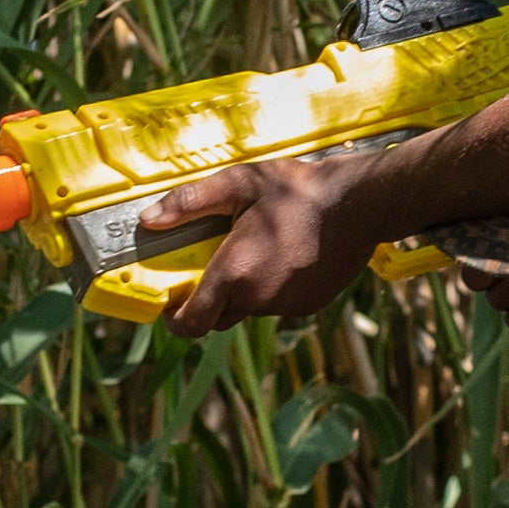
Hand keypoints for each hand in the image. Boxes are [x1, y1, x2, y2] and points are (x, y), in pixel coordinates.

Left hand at [150, 157, 375, 332]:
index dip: (175, 319)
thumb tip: (148, 219)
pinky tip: (285, 256)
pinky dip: (273, 288)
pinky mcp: (309, 306)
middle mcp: (258, 299)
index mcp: (234, 275)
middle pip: (219, 318)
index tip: (171, 305)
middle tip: (213, 267)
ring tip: (257, 250)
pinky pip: (279, 304)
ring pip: (250, 309)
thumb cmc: (296, 191)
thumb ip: (189, 203)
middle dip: (209, 301)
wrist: (360, 203)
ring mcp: (286, 306)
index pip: (192, 323)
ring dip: (244, 290)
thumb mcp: (238, 184)